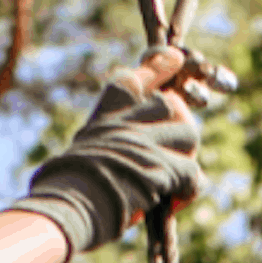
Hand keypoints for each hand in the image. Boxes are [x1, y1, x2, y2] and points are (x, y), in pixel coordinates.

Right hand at [13, 55, 209, 259]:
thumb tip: (145, 127)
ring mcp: (144, 139)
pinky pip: (192, 171)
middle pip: (173, 106)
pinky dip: (189, 188)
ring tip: (173, 180)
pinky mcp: (159, 167)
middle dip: (179, 128)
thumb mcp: (91, 145)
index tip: (175, 57)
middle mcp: (127, 116)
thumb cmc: (72, 184)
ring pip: (189, 133)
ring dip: (186, 158)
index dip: (159, 66)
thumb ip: (117, 133)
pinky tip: (177, 198)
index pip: (139, 76)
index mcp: (108, 108)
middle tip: (173, 153)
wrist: (69, 205)